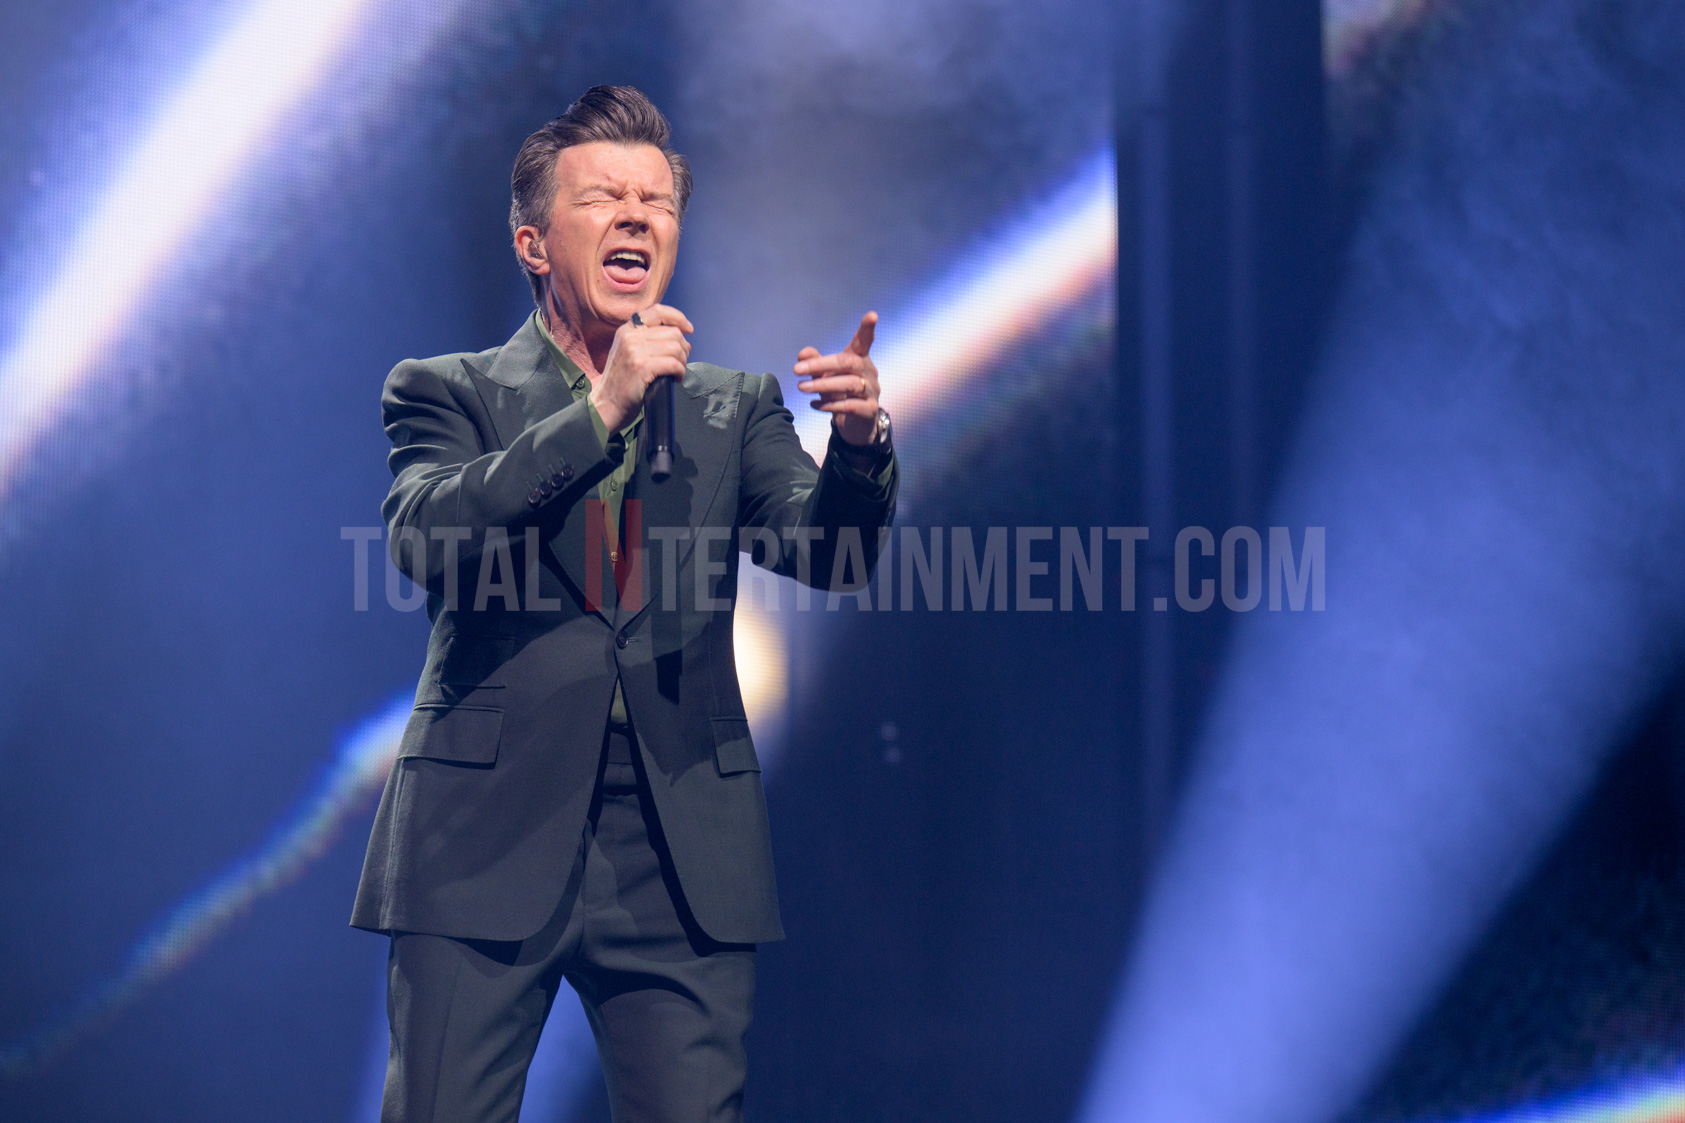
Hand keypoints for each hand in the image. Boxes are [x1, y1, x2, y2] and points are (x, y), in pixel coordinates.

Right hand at [590, 304, 693, 431]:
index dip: (678, 318)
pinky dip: (680, 372)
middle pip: (672, 332)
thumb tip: (682, 337)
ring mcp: (634, 351)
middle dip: (683, 348)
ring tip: (677, 372)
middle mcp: (630, 336)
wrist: (606, 405)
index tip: (688, 329)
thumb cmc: (622, 382)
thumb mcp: (629, 352)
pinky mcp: (641, 367)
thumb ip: (648, 340)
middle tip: (680, 363)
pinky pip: (673, 364)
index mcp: (627, 329)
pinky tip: (675, 379)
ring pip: (675, 348)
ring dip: (682, 362)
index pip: (658, 311)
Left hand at [795, 311, 880, 445]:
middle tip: (796, 369)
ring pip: (850, 384)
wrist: (856, 424)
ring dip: (822, 385)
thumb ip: (815, 363)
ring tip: (802, 387)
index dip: (867, 329)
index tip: (872, 315)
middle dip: (821, 364)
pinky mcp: (869, 410)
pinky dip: (830, 405)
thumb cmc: (840, 393)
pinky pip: (850, 405)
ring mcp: (872, 391)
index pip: (864, 341)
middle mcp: (869, 372)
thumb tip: (802, 354)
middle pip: (849, 362)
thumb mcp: (825, 376)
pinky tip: (814, 405)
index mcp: (860, 359)